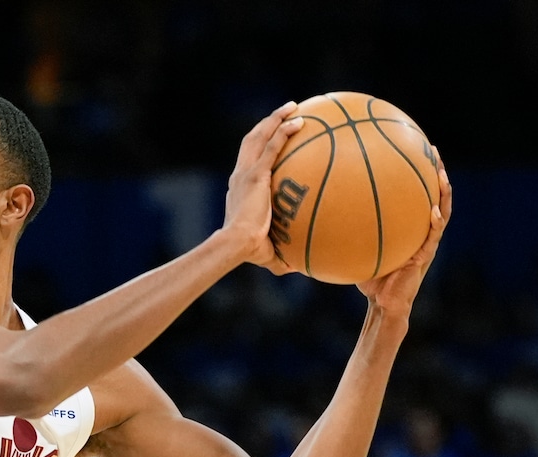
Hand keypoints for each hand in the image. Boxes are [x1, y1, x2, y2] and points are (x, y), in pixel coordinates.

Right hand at [223, 101, 304, 270]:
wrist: (236, 243)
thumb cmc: (248, 251)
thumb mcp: (267, 252)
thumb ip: (280, 256)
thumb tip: (295, 269)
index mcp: (240, 189)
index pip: (249, 162)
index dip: (260, 148)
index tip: (275, 140)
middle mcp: (239, 176)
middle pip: (251, 141)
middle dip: (267, 124)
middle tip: (286, 113)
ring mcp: (246, 172)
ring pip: (259, 136)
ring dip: (274, 119)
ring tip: (292, 107)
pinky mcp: (255, 174)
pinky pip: (272, 146)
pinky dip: (284, 131)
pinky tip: (300, 121)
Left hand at [356, 149, 452, 315]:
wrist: (384, 304)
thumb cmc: (368, 278)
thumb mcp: (354, 250)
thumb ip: (342, 234)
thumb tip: (313, 218)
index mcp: (407, 226)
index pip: (414, 194)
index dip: (415, 172)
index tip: (410, 147)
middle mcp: (420, 230)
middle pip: (432, 194)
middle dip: (434, 171)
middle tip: (431, 149)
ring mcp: (426, 242)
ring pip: (442, 211)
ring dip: (444, 192)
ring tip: (442, 174)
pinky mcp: (425, 256)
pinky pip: (433, 235)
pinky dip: (435, 223)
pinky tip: (434, 212)